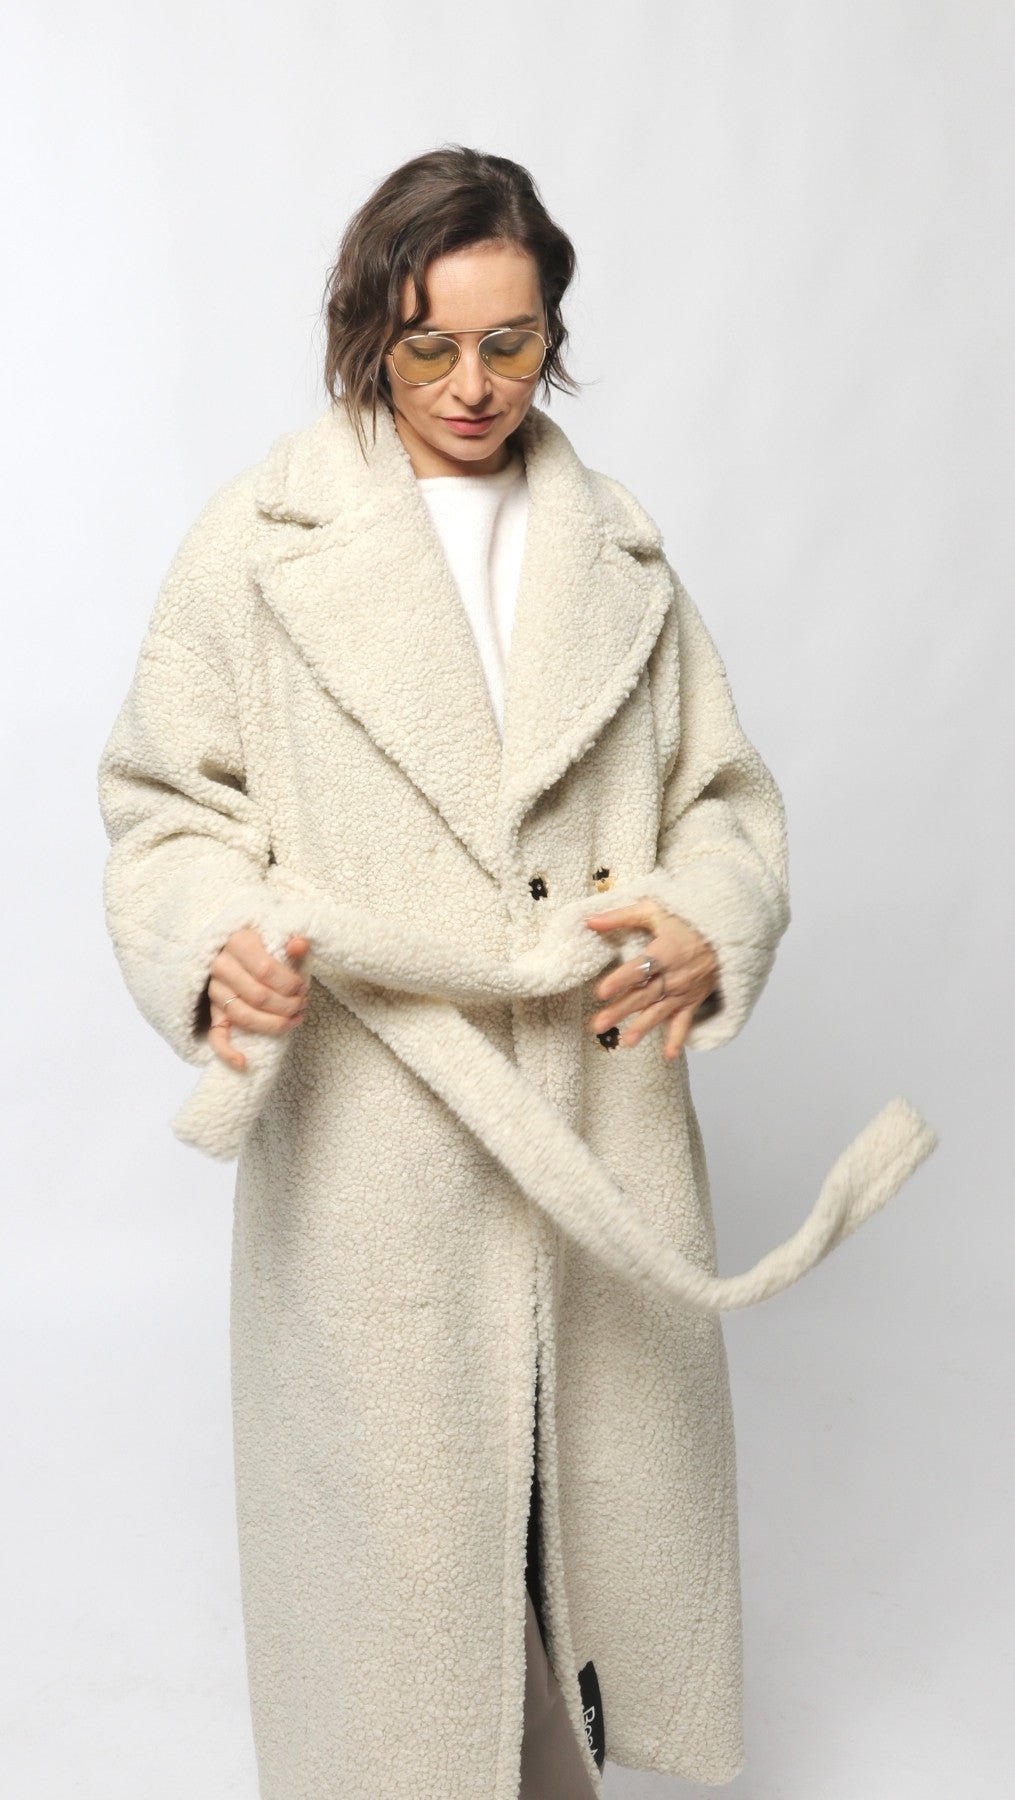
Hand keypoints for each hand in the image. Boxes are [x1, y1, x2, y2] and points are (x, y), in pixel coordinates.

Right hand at [207, 932, 311, 1069]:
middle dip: (287, 1005)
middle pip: (258, 996)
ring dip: (273, 1025)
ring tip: (294, 1021)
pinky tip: (243, 1063)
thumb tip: (300, 945)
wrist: (236, 950)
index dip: (290, 984)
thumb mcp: (278, 936)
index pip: (266, 970)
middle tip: (303, 1004)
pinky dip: (227, 1052)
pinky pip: (216, 1036)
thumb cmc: (265, 945)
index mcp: (237, 942)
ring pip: (244, 1016)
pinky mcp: (213, 1011)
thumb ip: (290, 941)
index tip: (303, 987)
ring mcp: (215, 991)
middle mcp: (221, 966)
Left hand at [584, 901, 718, 1061]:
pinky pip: (685, 1022)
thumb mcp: (654, 909)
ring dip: (643, 1027)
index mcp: (665, 951)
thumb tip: (589, 920)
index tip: (602, 991)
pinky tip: (668, 1055)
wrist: (729, 930)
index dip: (621, 979)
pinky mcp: (693, 1000)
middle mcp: (674, 975)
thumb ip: (620, 917)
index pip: (639, 968)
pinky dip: (678, 1039)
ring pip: (660, 1011)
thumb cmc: (687, 918)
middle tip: (598, 1025)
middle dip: (620, 1010)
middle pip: (644, 995)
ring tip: (626, 1042)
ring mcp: (684, 990)